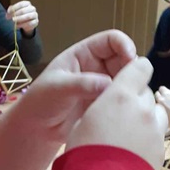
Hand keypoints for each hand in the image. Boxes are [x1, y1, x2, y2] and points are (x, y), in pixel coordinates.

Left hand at [7, 0, 38, 36]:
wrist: (26, 23)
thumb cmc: (19, 15)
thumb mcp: (15, 11)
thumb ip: (11, 10)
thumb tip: (8, 12)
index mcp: (27, 3)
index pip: (20, 4)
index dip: (14, 8)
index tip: (8, 12)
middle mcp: (32, 8)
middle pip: (23, 10)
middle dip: (16, 14)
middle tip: (11, 18)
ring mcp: (35, 15)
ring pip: (28, 16)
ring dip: (20, 19)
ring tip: (14, 22)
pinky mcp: (36, 22)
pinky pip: (30, 23)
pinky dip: (22, 25)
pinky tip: (17, 26)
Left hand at [16, 29, 138, 144]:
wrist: (37, 129)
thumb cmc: (40, 102)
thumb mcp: (58, 88)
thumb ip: (83, 84)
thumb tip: (108, 84)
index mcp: (83, 54)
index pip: (111, 40)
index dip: (124, 45)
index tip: (131, 57)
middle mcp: (96, 68)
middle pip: (124, 60)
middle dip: (132, 69)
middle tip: (133, 84)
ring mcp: (102, 87)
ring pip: (126, 81)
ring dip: (130, 88)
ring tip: (127, 100)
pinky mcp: (105, 105)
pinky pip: (122, 100)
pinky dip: (127, 103)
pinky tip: (125, 111)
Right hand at [67, 57, 166, 169]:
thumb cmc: (83, 153)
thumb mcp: (83, 122)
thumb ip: (103, 106)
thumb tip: (109, 106)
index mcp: (121, 95)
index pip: (140, 66)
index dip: (135, 70)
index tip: (128, 78)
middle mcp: (143, 108)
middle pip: (146, 92)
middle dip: (136, 98)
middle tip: (120, 114)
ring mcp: (156, 129)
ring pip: (156, 112)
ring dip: (146, 116)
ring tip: (129, 131)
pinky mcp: (161, 149)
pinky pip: (157, 134)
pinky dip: (148, 136)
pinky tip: (133, 149)